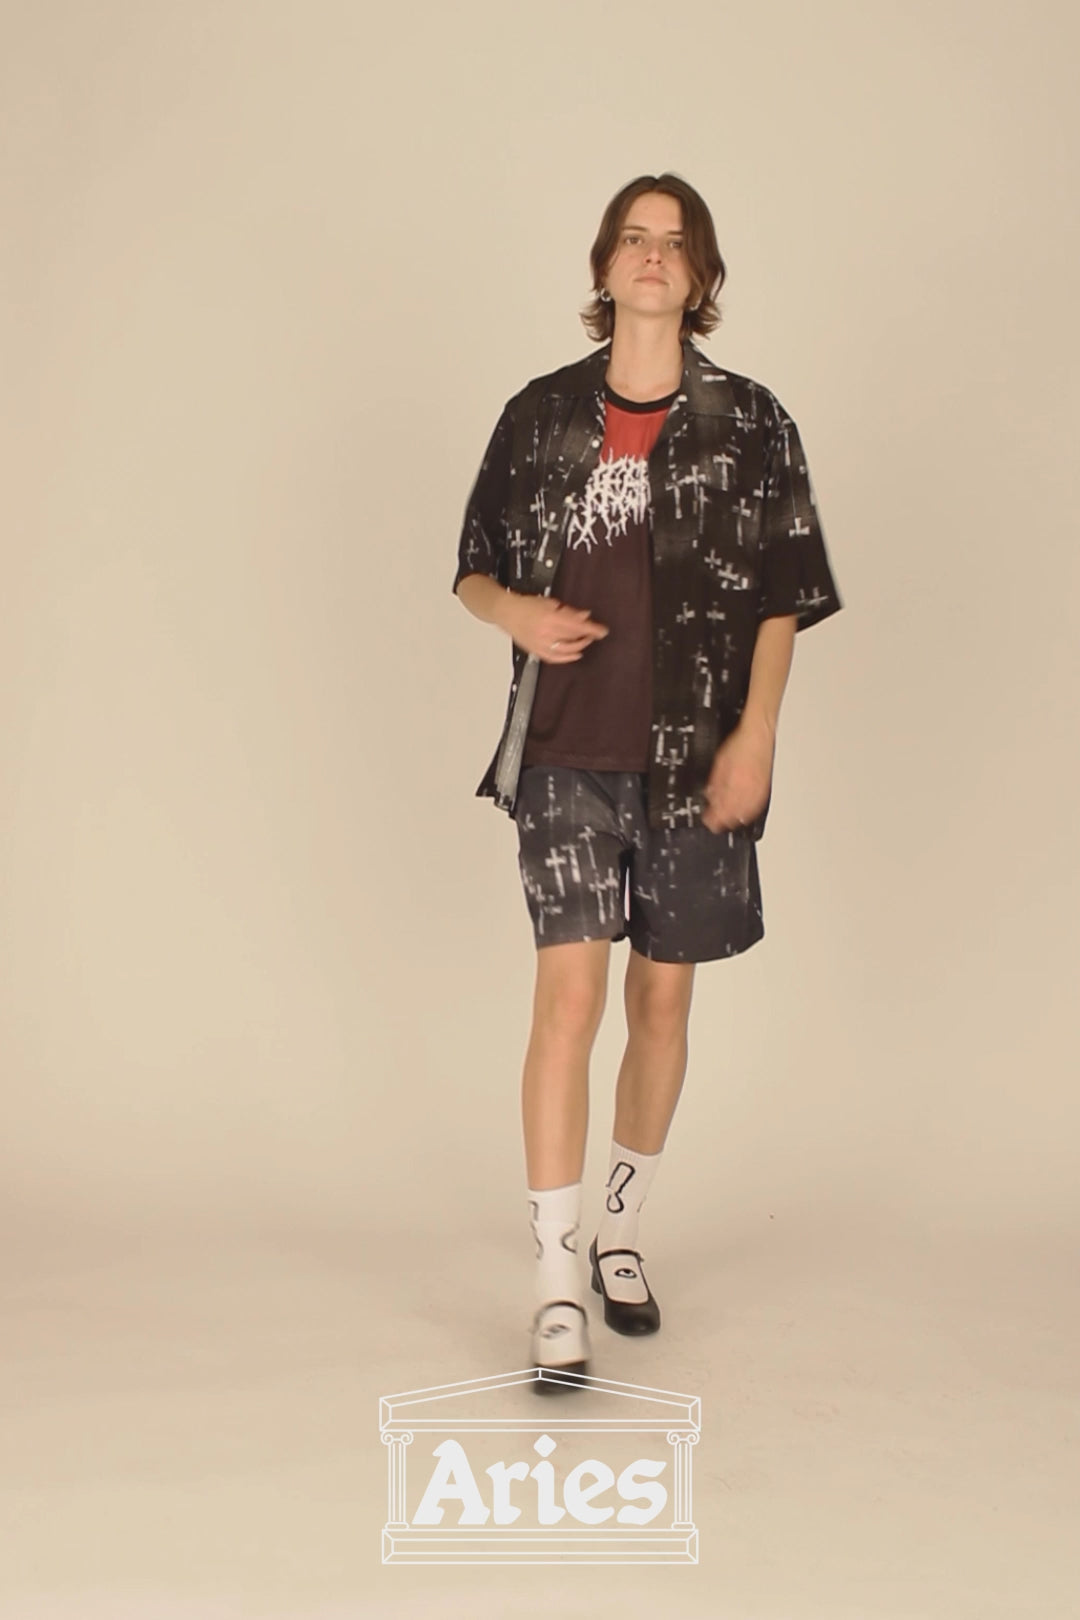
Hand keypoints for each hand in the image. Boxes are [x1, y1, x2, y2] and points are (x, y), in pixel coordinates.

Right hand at [501, 593, 608, 662]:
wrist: (507, 613)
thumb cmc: (526, 606)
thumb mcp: (550, 602)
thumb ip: (569, 611)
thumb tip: (585, 616)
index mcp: (550, 619)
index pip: (577, 626)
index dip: (592, 629)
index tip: (603, 631)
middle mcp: (546, 634)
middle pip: (573, 639)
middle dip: (587, 636)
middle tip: (594, 633)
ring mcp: (541, 645)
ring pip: (566, 650)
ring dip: (579, 647)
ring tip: (585, 641)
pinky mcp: (537, 651)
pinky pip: (555, 658)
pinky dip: (567, 657)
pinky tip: (575, 654)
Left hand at [701, 718, 774, 833]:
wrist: (759, 737)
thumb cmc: (740, 746)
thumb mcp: (719, 764)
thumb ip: (715, 783)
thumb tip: (710, 796)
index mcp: (733, 786)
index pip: (720, 811)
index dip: (711, 818)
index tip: (706, 819)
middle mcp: (746, 791)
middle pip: (732, 816)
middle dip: (722, 821)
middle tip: (715, 822)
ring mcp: (757, 792)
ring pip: (745, 815)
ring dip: (735, 819)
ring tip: (728, 822)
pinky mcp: (765, 790)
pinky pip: (756, 808)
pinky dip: (748, 813)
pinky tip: (744, 814)